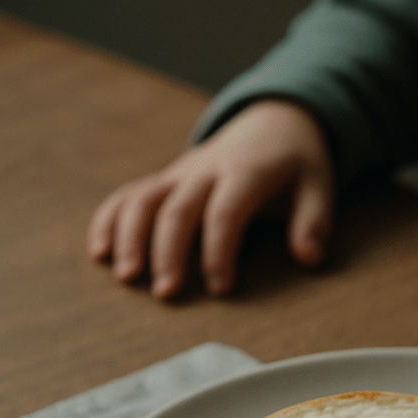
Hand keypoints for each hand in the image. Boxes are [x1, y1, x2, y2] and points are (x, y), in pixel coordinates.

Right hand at [87, 99, 333, 297]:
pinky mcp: (165, 179)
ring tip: (126, 278)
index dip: (220, 250)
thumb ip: (313, 223)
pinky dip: (108, 220)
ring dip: (129, 237)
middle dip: (168, 252)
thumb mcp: (318, 187)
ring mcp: (180, 173)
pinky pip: (128, 195)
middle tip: (166, 294)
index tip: (221, 289)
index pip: (226, 211)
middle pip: (178, 208)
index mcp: (246, 171)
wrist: (272, 124)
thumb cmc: (296, 165)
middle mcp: (205, 170)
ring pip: (143, 199)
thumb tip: (309, 258)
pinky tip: (98, 253)